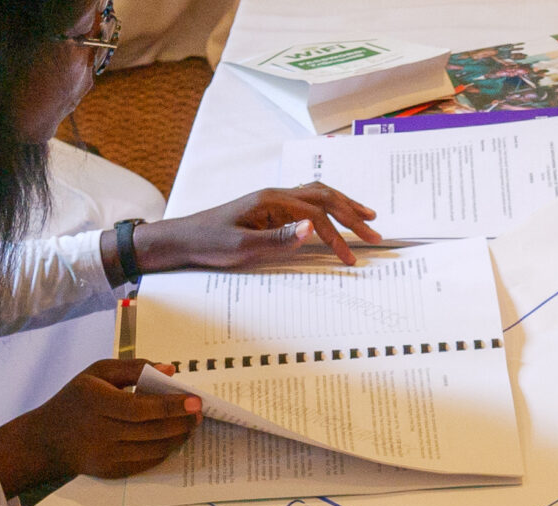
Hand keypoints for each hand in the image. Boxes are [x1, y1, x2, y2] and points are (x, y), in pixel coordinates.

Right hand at [0, 358, 202, 492]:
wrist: (47, 440)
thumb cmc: (75, 399)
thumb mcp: (97, 372)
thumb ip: (134, 367)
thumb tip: (170, 369)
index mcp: (96, 401)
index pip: (142, 408)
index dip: (172, 406)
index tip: (196, 401)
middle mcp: (100, 431)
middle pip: (152, 430)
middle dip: (182, 422)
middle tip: (199, 413)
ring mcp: (106, 455)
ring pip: (154, 449)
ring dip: (178, 437)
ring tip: (190, 424)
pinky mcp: (111, 471)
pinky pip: (147, 462)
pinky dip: (165, 450)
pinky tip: (173, 438)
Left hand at [139, 183, 382, 269]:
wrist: (183, 239)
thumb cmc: (209, 243)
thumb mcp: (242, 247)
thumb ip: (278, 239)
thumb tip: (312, 229)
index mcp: (271, 201)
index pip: (315, 215)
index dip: (337, 236)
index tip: (350, 259)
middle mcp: (275, 195)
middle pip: (324, 196)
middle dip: (352, 214)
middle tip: (374, 233)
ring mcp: (273, 200)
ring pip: (318, 194)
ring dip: (344, 205)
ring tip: (367, 216)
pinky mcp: (270, 209)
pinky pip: (307, 202)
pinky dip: (328, 207)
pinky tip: (335, 215)